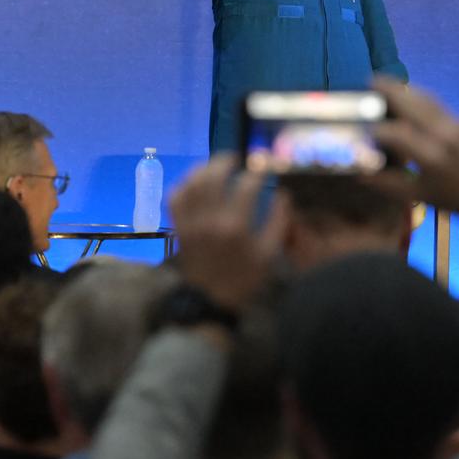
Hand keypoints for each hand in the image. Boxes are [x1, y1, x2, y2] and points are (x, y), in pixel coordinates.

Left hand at [169, 153, 285, 315]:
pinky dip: (183, 185)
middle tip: (235, 158)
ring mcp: (190, 222)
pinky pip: (175, 198)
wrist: (210, 300)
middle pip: (213, 177)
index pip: (246, 186)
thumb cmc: (244, 279)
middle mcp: (210, 220)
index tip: (263, 168)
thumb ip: (278, 222)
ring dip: (203, 169)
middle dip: (224, 162)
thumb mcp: (269, 254)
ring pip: (191, 184)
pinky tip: (194, 181)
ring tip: (215, 165)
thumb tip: (283, 195)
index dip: (256, 173)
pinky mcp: (178, 227)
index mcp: (235, 226)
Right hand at [372, 78, 458, 238]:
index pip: (395, 133)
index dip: (374, 128)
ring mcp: (457, 125)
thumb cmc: (452, 200)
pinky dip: (417, 96)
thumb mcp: (416, 195)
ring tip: (384, 83)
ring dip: (403, 89)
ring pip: (425, 98)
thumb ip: (384, 183)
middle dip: (388, 91)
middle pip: (412, 103)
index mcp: (432, 157)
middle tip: (368, 82)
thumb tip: (357, 170)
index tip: (360, 127)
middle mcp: (445, 135)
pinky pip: (436, 103)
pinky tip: (406, 97)